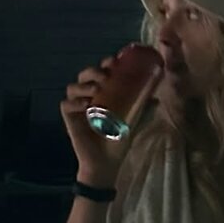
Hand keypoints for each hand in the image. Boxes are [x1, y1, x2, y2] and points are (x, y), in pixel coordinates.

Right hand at [60, 57, 160, 184]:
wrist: (107, 161)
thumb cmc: (119, 139)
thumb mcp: (135, 121)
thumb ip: (145, 109)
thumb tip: (156, 98)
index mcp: (103, 92)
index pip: (101, 71)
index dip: (106, 63)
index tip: (115, 61)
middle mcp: (88, 96)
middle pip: (85, 75)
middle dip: (94, 71)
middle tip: (105, 74)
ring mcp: (77, 107)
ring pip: (73, 87)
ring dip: (84, 84)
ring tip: (97, 90)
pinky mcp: (69, 118)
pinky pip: (66, 104)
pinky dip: (75, 102)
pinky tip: (86, 105)